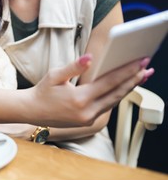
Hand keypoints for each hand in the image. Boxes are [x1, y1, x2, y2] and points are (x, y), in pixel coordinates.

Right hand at [29, 54, 152, 126]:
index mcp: (79, 98)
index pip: (109, 82)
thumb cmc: (42, 91)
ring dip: (128, 89)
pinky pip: (106, 108)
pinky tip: (122, 89)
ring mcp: (88, 119)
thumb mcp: (55, 75)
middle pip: (117, 94)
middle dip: (134, 80)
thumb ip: (74, 66)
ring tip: (140, 78)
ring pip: (114, 102)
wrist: (31, 111)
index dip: (126, 71)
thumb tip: (90, 57)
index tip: (140, 62)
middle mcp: (87, 111)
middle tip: (147, 68)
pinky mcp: (87, 122)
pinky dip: (116, 97)